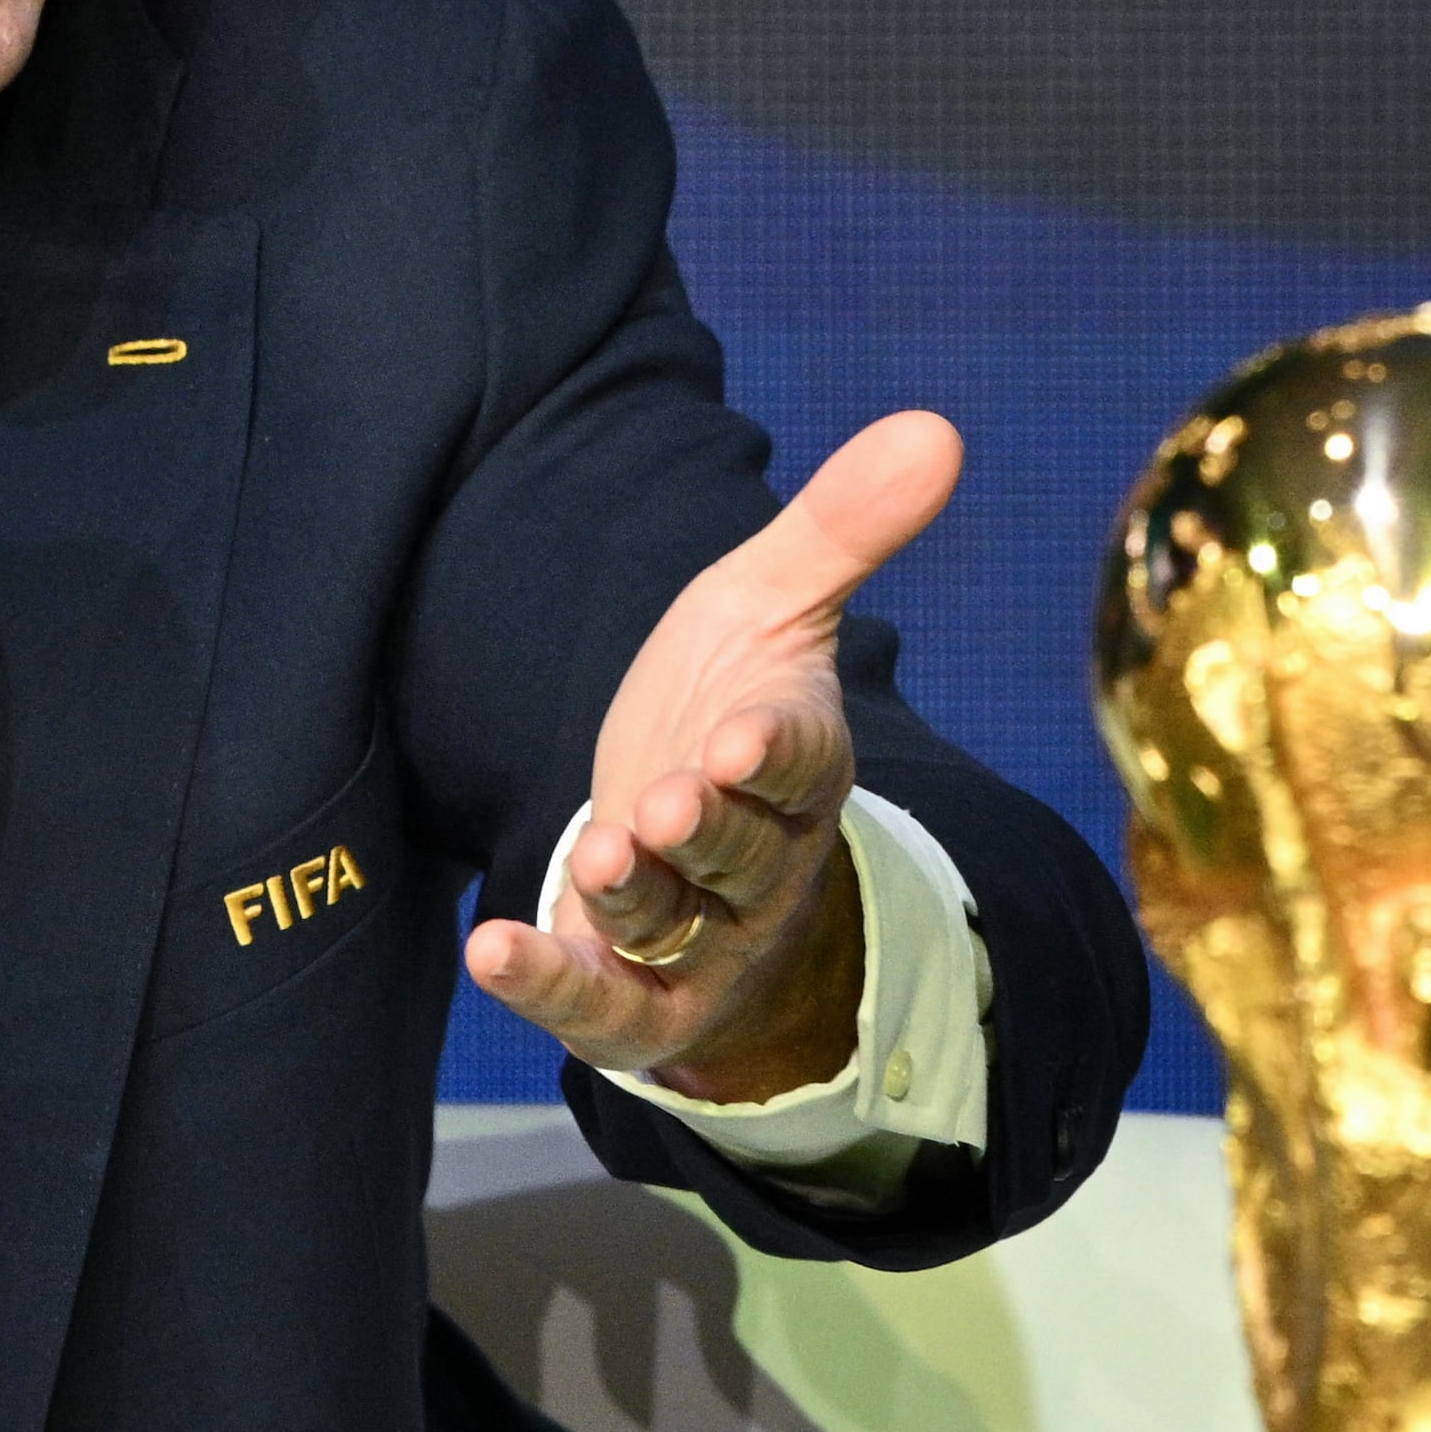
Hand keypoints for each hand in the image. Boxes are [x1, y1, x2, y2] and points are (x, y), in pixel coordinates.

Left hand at [463, 411, 964, 1101]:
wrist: (676, 835)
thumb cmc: (723, 707)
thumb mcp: (768, 605)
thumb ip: (841, 528)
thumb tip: (940, 427)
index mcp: (799, 770)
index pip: (800, 764)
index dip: (774, 752)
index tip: (743, 733)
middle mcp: (758, 867)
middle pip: (741, 856)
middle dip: (710, 833)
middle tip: (672, 804)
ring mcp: (697, 939)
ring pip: (675, 927)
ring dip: (637, 897)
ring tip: (603, 857)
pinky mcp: (631, 998)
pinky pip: (596, 1004)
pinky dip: (546, 983)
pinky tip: (490, 950)